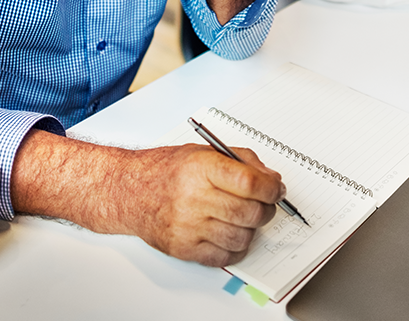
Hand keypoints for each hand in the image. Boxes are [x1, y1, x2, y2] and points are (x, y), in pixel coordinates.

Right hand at [11, 131, 284, 267]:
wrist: (131, 191)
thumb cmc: (169, 170)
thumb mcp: (207, 151)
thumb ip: (242, 161)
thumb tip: (271, 179)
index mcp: (203, 169)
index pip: (250, 182)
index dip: (271, 187)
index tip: (276, 188)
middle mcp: (195, 198)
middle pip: (249, 212)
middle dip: (267, 209)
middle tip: (267, 204)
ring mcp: (188, 226)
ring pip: (240, 237)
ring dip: (252, 229)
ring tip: (246, 218)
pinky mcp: (183, 248)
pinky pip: (223, 257)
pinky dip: (235, 248)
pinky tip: (232, 234)